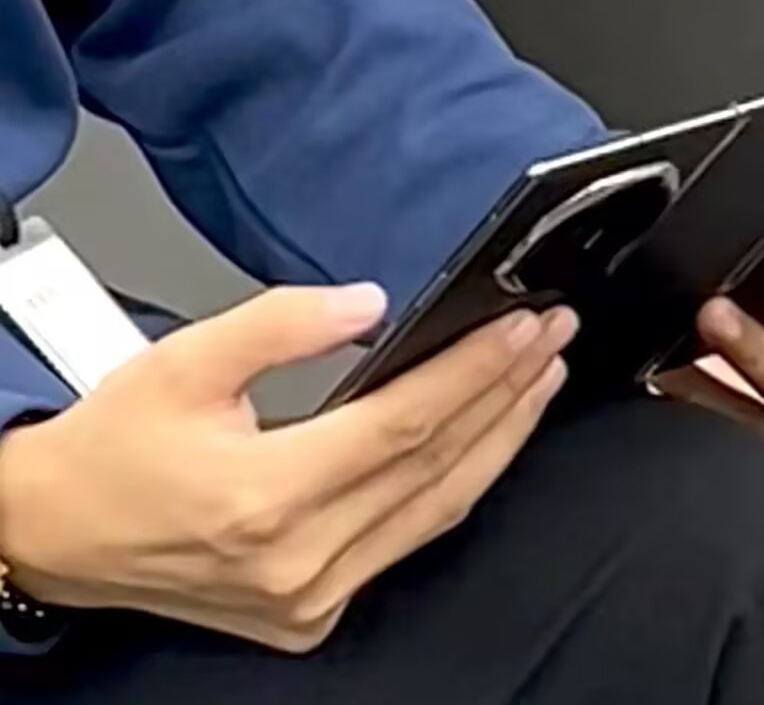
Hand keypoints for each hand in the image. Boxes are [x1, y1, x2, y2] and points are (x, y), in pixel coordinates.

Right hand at [0, 285, 577, 652]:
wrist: (61, 534)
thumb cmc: (114, 451)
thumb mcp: (185, 361)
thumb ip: (284, 324)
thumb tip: (372, 305)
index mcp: (264, 495)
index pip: (407, 422)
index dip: (474, 370)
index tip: (523, 327)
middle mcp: (299, 558)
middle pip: (438, 465)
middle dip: (506, 395)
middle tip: (549, 342)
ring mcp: (312, 596)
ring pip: (439, 510)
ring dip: (499, 442)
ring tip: (537, 383)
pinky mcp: (316, 612)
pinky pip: (409, 541)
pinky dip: (454, 488)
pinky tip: (486, 445)